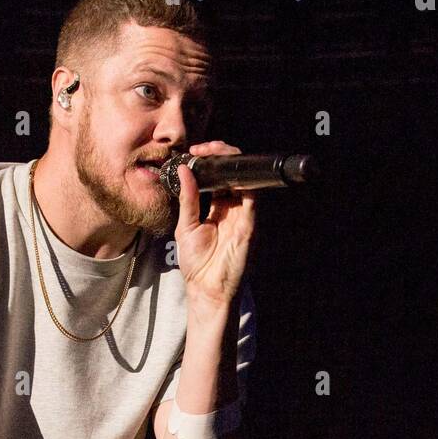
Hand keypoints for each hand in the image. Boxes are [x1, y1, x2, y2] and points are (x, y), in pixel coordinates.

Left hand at [173, 140, 256, 308]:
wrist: (206, 289)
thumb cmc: (197, 264)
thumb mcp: (185, 226)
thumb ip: (187, 199)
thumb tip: (184, 171)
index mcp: (218, 208)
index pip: (220, 175)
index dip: (210, 160)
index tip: (194, 153)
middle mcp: (234, 208)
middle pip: (234, 172)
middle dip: (220, 153)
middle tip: (203, 149)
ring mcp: (244, 214)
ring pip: (245, 178)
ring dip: (231, 161)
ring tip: (213, 152)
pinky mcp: (250, 223)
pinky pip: (253, 196)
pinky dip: (243, 180)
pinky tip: (228, 172)